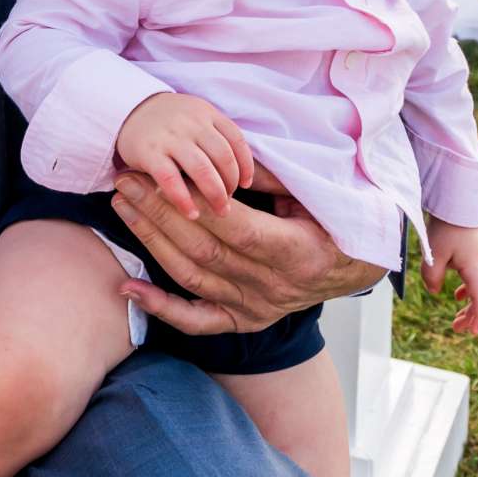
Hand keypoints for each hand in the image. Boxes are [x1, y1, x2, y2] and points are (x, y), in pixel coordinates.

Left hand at [110, 169, 382, 334]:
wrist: (354, 267)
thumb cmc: (332, 221)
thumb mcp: (311, 193)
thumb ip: (268, 177)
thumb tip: (223, 155)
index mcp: (296, 251)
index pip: (234, 227)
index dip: (193, 202)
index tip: (158, 173)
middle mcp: (273, 287)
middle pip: (204, 250)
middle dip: (159, 211)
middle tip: (127, 180)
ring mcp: (256, 308)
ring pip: (193, 277)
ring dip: (151, 242)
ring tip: (123, 207)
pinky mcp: (242, 321)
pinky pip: (197, 320)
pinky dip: (161, 307)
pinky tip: (129, 288)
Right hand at [116, 91, 254, 217]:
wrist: (126, 109)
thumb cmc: (168, 122)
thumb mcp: (195, 117)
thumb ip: (216, 136)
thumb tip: (242, 173)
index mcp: (206, 113)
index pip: (236, 140)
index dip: (245, 166)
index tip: (246, 184)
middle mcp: (191, 123)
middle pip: (223, 157)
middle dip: (231, 185)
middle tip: (229, 202)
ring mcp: (170, 137)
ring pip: (202, 169)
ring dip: (215, 194)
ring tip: (219, 211)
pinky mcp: (149, 152)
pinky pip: (171, 179)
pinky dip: (184, 199)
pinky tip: (191, 213)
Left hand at [421, 218, 477, 335]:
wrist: (458, 205)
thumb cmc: (447, 228)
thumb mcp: (434, 253)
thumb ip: (433, 275)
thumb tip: (435, 291)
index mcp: (475, 268)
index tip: (473, 331)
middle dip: (472, 317)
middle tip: (458, 329)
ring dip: (470, 307)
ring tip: (457, 321)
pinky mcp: (477, 257)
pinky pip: (477, 281)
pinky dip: (469, 293)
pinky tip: (457, 297)